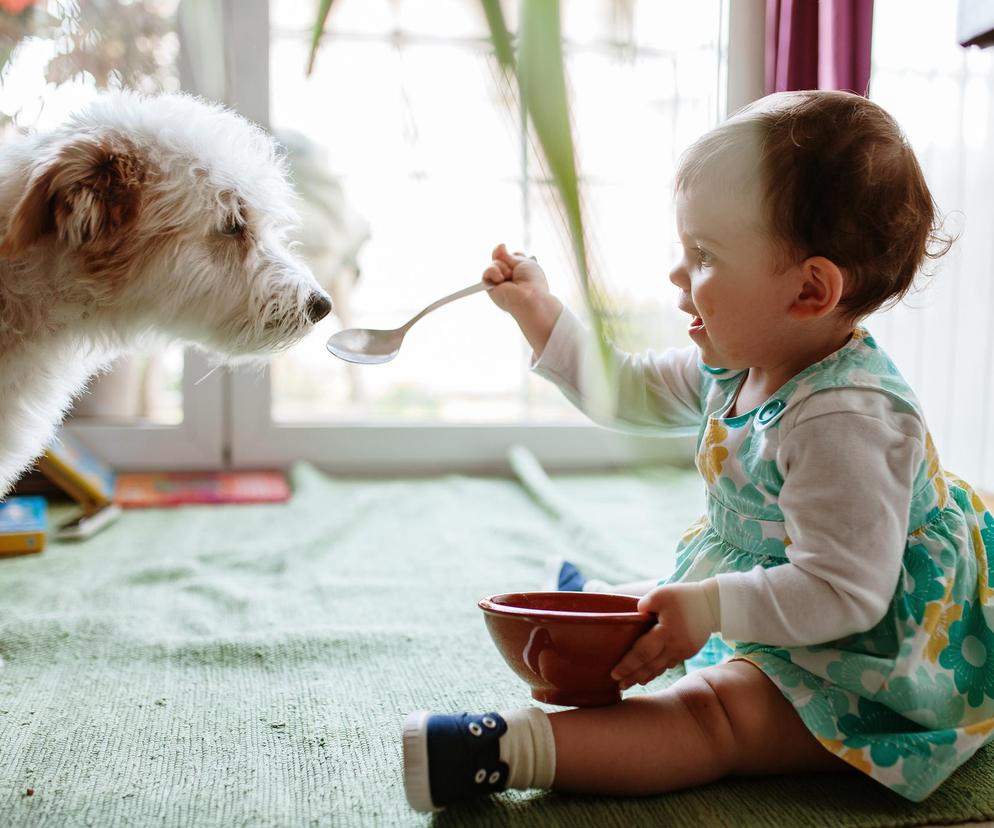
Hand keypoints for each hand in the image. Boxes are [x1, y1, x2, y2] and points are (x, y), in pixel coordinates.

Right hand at [482, 242, 561, 356]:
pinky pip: (487, 272)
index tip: (517, 256)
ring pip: (494, 264)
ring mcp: (500, 282)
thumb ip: (508, 255)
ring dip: (502, 267)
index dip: (513, 255)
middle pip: (501, 258)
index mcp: (521, 271)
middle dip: (503, 257)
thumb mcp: (523, 261)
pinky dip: (493, 272)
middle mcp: (510, 277)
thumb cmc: (531, 281)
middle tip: (511, 265)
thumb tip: (500, 246)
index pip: (512, 257)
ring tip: (509, 276)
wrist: (528, 296)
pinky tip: (500, 279)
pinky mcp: (491, 288)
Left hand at [610, 581, 717, 689]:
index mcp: (665, 632)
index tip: (614, 674)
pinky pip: (669, 664)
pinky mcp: (688, 652)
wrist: (714, 605)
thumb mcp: (661, 594)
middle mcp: (674, 646)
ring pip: (660, 668)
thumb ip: (644, 605)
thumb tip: (635, 615)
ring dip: (645, 676)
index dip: (627, 665)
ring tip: (632, 683)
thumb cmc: (684, 597)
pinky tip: (650, 673)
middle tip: (619, 685)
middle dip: (633, 677)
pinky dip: (658, 670)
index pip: (642, 653)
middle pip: (650, 666)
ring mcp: (683, 651)